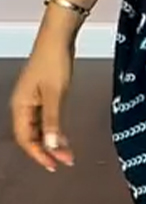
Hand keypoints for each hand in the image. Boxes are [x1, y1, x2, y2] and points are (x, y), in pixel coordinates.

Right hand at [10, 35, 74, 171]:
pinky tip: (64, 137)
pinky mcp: (42, 96)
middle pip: (31, 136)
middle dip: (47, 150)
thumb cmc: (54, 63)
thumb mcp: (55, 95)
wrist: (57, 38)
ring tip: (68, 154)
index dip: (38, 154)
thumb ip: (53, 121)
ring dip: (52, 142)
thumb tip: (51, 147)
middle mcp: (22, 106)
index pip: (25, 139)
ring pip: (39, 129)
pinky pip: (45, 119)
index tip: (54, 165)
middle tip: (66, 161)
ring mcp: (32, 101)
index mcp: (20, 106)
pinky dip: (54, 130)